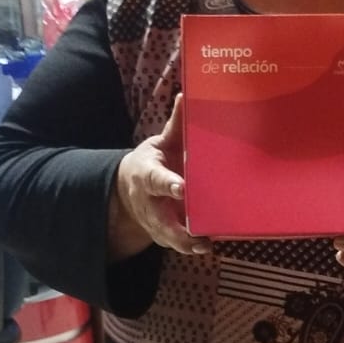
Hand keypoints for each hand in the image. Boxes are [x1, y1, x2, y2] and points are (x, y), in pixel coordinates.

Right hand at [108, 94, 208, 260]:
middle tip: (196, 235)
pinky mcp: (166, 235)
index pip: (157, 180)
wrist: (129, 190)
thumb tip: (186, 96)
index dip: (169, 185)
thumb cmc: (152, 163)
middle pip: (161, 220)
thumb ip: (175, 125)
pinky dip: (194, 246)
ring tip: (206, 246)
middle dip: (178, 230)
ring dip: (187, 243)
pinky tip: (214, 244)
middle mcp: (151, 203)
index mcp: (147, 176)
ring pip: (170, 238)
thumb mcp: (158, 144)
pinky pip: (181, 243)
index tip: (181, 188)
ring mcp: (157, 222)